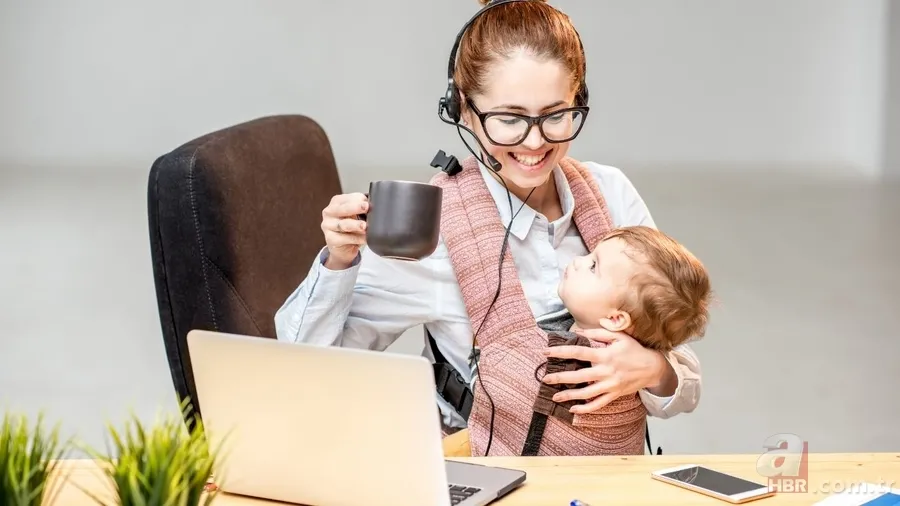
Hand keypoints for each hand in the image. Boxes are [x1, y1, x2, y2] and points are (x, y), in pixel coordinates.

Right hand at [321, 193, 368, 269]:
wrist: (343, 247)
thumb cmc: (350, 227)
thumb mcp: (355, 214)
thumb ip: (362, 209)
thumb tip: (375, 206)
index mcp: (336, 202)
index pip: (348, 198)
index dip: (359, 199)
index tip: (368, 202)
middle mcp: (329, 212)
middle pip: (343, 209)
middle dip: (356, 207)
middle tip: (366, 207)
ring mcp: (328, 226)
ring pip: (344, 224)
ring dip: (356, 225)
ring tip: (365, 226)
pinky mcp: (330, 239)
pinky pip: (345, 239)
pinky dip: (357, 239)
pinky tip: (365, 239)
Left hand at [541, 328, 669, 413]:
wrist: (652, 367)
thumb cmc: (634, 350)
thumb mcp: (618, 336)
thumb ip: (597, 334)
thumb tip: (578, 332)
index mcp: (605, 355)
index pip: (578, 353)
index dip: (561, 352)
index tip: (546, 352)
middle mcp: (606, 371)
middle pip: (578, 376)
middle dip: (560, 378)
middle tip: (545, 379)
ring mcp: (610, 385)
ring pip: (586, 394)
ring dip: (569, 396)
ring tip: (555, 397)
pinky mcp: (614, 395)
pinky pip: (598, 404)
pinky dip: (586, 409)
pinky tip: (573, 410)